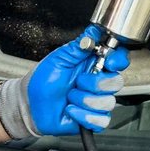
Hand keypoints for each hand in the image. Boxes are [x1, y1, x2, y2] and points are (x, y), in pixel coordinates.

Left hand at [0, 25, 129, 137]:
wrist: (31, 105)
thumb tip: (95, 30)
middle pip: (116, 82)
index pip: (118, 60)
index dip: (118, 61)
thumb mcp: (60, 58)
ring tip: (70, 98)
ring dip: (84, 100)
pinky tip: (71, 110)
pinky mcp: (92, 119)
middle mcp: (98, 83)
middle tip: (78, 82)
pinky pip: (100, 120)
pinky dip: (82, 115)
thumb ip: (79, 45)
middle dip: (95, 84)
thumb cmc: (42, 81)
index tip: (108, 63)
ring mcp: (96, 102)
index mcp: (93, 65)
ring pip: (108, 103)